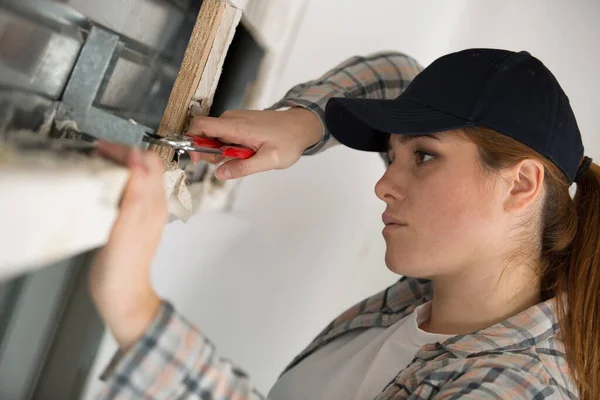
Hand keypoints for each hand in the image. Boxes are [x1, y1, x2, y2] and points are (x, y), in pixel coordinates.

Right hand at [88, 141, 166, 349]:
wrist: (122, 295)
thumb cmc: (123, 268)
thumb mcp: (127, 227)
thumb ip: (135, 192)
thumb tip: (137, 158)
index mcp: (154, 204)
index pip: (148, 161)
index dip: (125, 149)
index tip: (100, 148)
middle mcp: (153, 206)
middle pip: (145, 165)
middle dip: (122, 152)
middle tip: (96, 153)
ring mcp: (144, 214)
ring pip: (138, 176)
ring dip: (119, 165)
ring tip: (96, 164)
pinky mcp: (133, 222)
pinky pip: (130, 191)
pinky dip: (116, 181)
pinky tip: (100, 186)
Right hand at [187, 107, 322, 179]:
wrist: (302, 125)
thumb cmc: (289, 140)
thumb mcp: (269, 160)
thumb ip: (244, 167)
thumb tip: (221, 173)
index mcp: (236, 127)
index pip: (200, 125)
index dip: (192, 141)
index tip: (198, 159)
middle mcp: (233, 119)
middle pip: (205, 134)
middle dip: (210, 152)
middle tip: (230, 163)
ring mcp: (236, 119)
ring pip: (215, 136)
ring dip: (222, 151)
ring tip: (245, 157)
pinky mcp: (240, 122)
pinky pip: (225, 134)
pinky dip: (230, 146)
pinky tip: (247, 152)